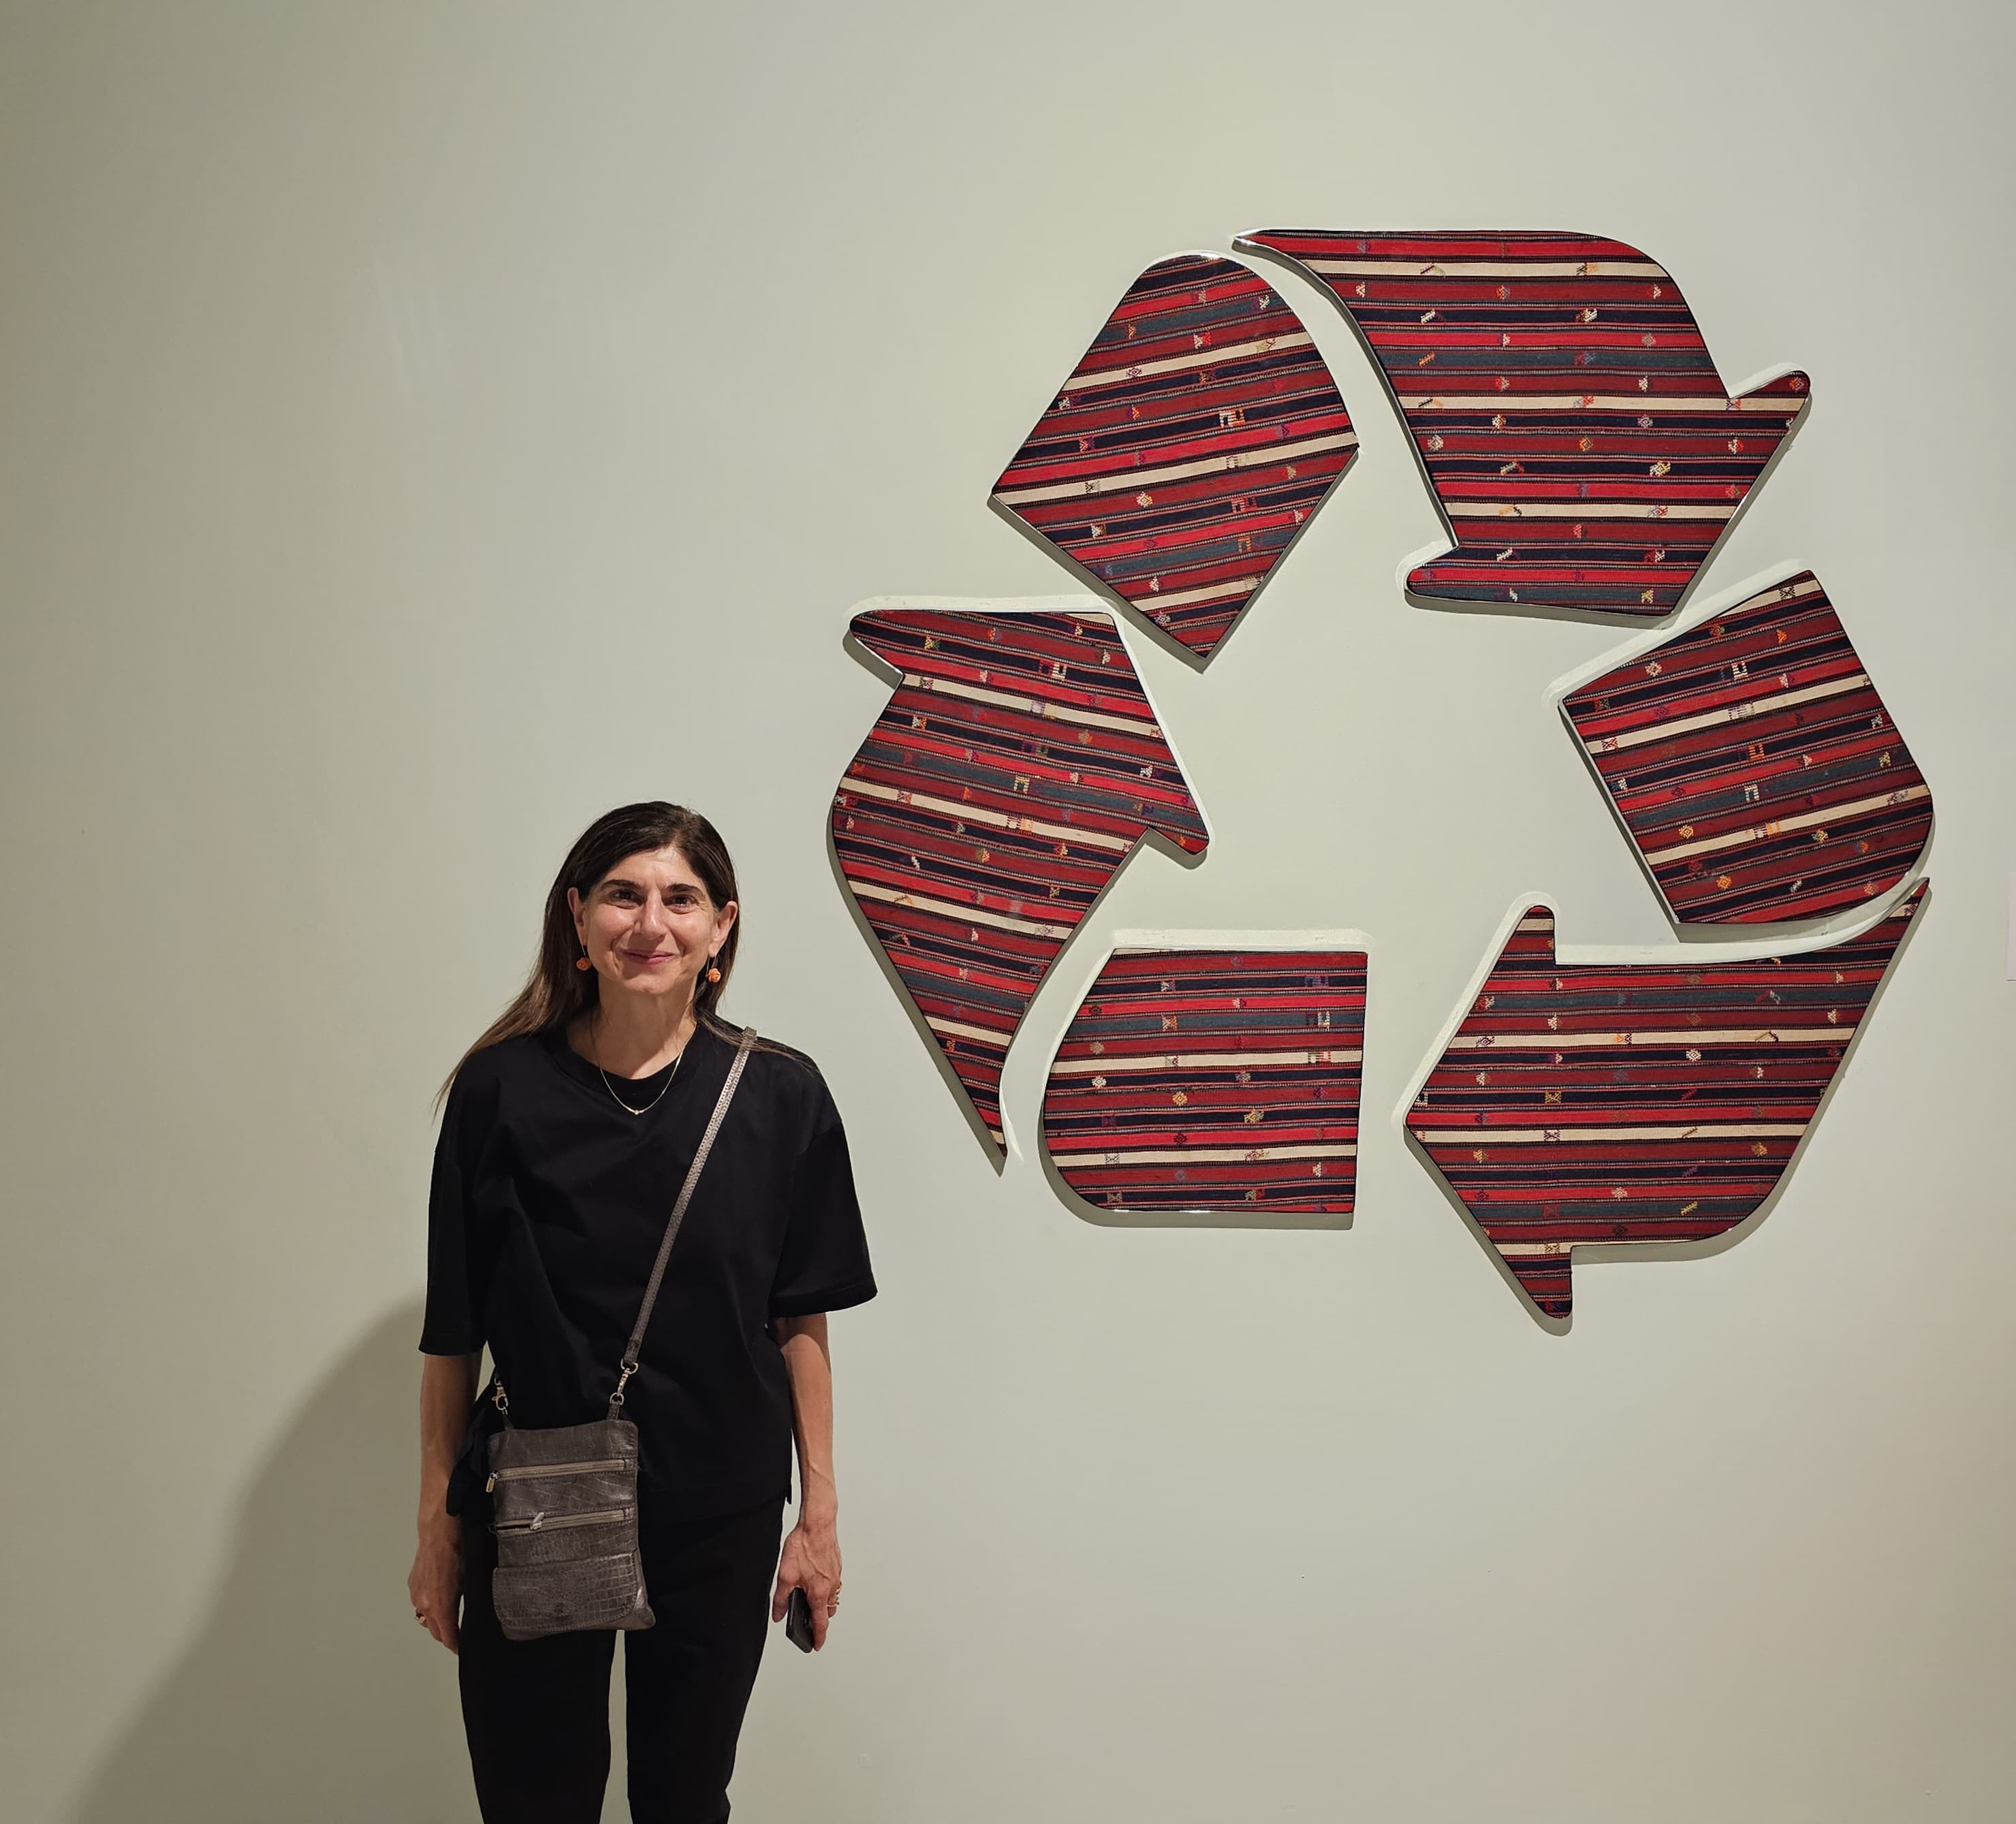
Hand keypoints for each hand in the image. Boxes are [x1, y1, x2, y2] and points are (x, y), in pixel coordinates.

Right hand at [408, 1513, 462, 1654]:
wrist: (438, 1529)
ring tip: (451, 1620)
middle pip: (435, 1631)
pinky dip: (429, 1607)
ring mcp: (416, 1594)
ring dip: (436, 1622)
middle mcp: (425, 1604)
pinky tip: (440, 1599)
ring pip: (426, 1618)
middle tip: (460, 1637)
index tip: (464, 1650)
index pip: (448, 1636)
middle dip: (447, 1636)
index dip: (456, 1646)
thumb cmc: (458, 1549)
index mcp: (440, 1606)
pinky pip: (420, 1604)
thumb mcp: (471, 1578)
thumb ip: (470, 1599)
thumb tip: (477, 1611)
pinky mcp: (413, 1584)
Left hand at [771, 1513, 841, 1649]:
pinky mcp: (836, 1564)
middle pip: (828, 1611)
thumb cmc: (804, 1546)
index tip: (816, 1645)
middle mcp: (830, 1586)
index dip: (818, 1637)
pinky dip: (826, 1587)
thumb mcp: (785, 1576)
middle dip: (821, 1619)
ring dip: (824, 1602)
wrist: (817, 1524)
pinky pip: (833, 1583)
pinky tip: (814, 1577)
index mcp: (819, 1593)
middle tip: (810, 1621)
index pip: (821, 1623)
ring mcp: (835, 1575)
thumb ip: (780, 1599)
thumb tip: (778, 1614)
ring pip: (832, 1597)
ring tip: (811, 1599)